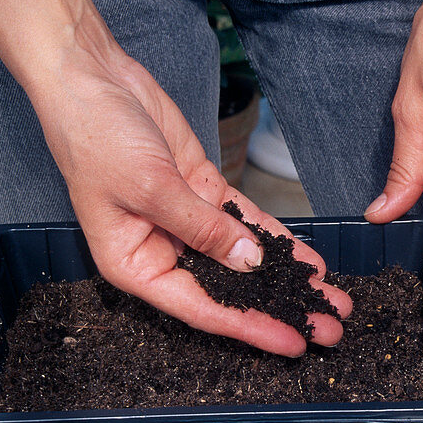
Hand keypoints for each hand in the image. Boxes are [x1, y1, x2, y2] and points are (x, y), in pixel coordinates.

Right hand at [35, 45, 351, 355]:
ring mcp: (187, 222)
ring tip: (331, 299)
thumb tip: (250, 262)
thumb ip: (203, 228)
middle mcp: (164, 252)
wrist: (90, 79)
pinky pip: (247, 221)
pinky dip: (277, 238)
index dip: (251, 327)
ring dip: (287, 276)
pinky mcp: (203, 192)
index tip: (293, 342)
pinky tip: (308, 258)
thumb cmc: (97, 138)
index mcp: (136, 266)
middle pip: (230, 290)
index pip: (203, 308)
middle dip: (281, 308)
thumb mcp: (151, 188)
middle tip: (329, 328)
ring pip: (245, 258)